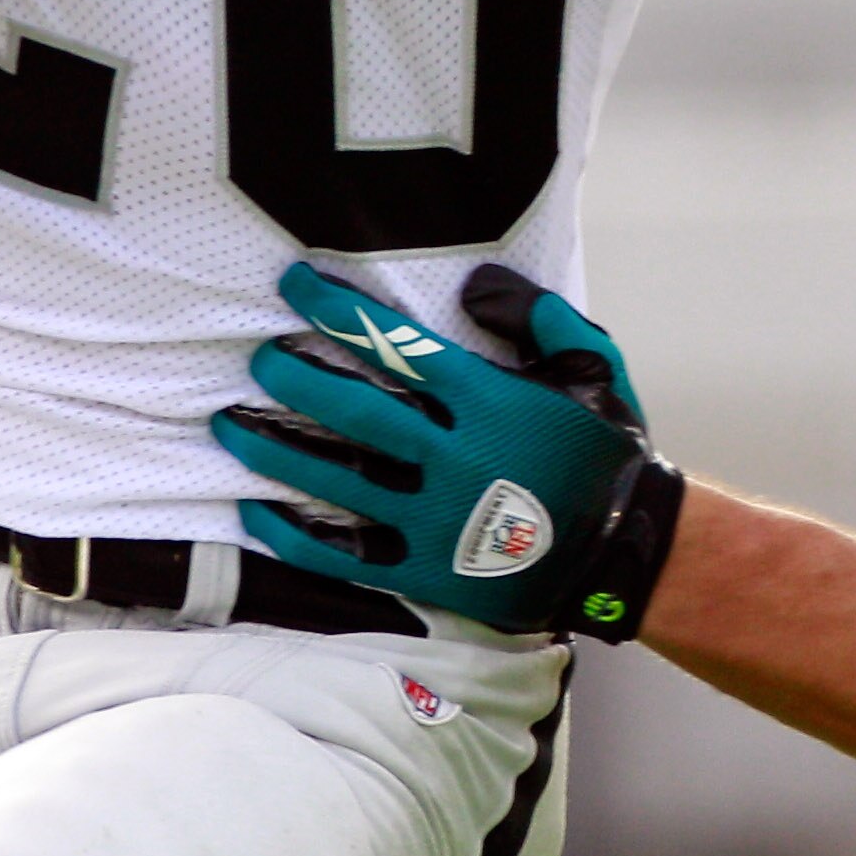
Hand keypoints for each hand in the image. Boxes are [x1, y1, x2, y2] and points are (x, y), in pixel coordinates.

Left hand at [213, 261, 687, 637]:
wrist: (627, 550)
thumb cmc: (608, 450)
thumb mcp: (594, 367)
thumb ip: (536, 316)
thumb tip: (473, 282)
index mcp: (493, 404)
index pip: (399, 346)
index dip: (340, 312)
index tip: (293, 285)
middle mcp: (457, 460)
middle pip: (357, 412)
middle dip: (297, 378)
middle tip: (257, 357)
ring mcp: (438, 521)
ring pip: (339, 480)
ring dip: (277, 449)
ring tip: (229, 423)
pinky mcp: (427, 572)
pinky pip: (346, 555)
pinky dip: (296, 534)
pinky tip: (255, 512)